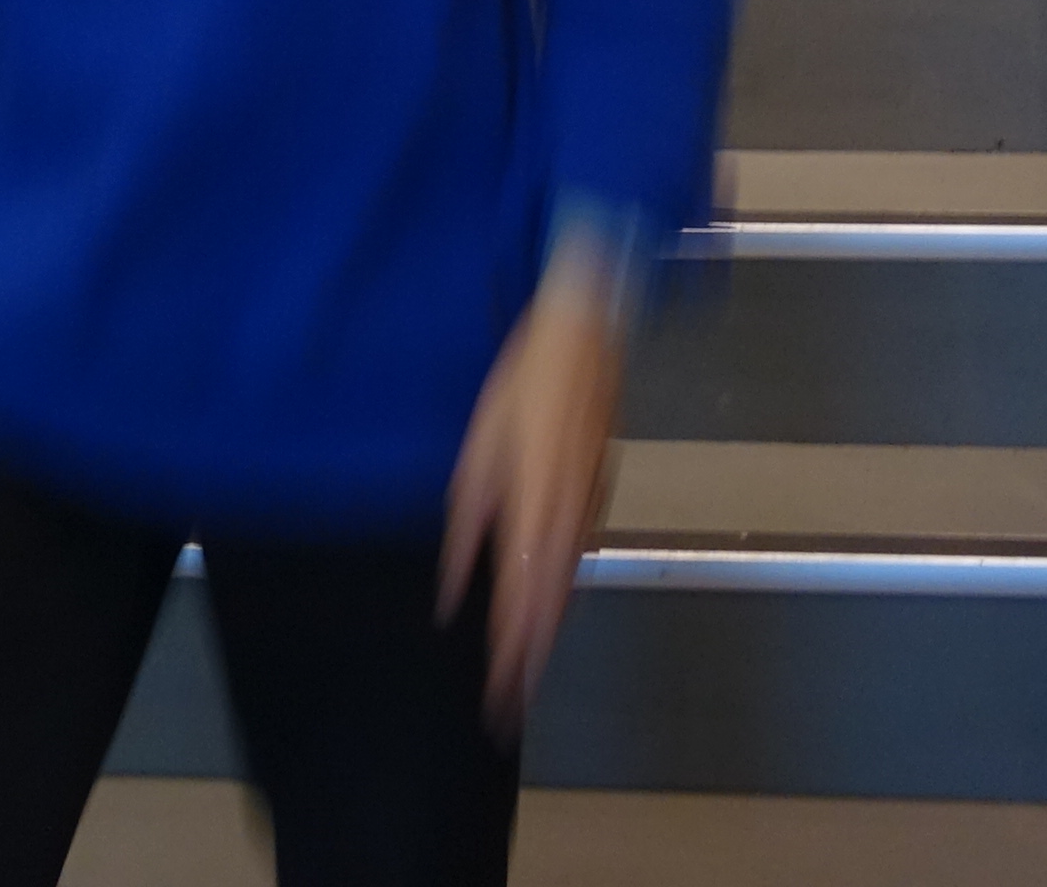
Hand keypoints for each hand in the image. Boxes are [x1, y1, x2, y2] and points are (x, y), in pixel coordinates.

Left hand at [436, 267, 623, 729]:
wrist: (588, 337)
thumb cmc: (522, 386)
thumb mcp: (479, 451)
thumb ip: (466, 523)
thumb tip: (451, 586)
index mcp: (533, 507)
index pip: (520, 599)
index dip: (510, 652)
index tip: (499, 695)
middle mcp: (566, 518)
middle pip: (548, 604)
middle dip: (530, 659)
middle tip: (512, 709)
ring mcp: (587, 507)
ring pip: (565, 585)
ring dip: (547, 631)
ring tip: (525, 674)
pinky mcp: (595, 494)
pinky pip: (576, 558)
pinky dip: (560, 594)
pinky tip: (548, 610)